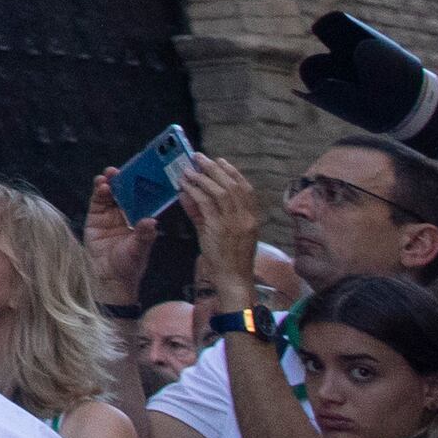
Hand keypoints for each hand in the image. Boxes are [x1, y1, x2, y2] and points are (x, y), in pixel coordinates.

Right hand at [83, 170, 148, 308]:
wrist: (106, 279)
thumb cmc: (127, 267)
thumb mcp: (138, 251)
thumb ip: (143, 236)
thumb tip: (152, 221)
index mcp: (140, 222)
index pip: (142, 200)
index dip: (142, 187)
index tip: (144, 175)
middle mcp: (125, 216)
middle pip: (125, 193)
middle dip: (124, 181)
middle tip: (123, 170)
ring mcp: (109, 216)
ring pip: (111, 194)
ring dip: (111, 183)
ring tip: (110, 175)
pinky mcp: (95, 218)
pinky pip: (97, 201)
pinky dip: (99, 192)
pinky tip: (102, 185)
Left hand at [181, 153, 266, 311]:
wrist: (233, 279)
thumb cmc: (228, 258)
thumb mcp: (221, 232)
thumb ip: (204, 212)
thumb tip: (188, 193)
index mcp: (252, 219)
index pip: (246, 189)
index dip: (233, 172)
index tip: (220, 161)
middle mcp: (246, 218)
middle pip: (232, 185)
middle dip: (215, 169)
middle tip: (199, 157)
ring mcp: (234, 223)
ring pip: (220, 191)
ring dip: (203, 177)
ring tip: (189, 169)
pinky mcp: (219, 228)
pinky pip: (206, 203)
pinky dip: (195, 191)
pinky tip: (185, 185)